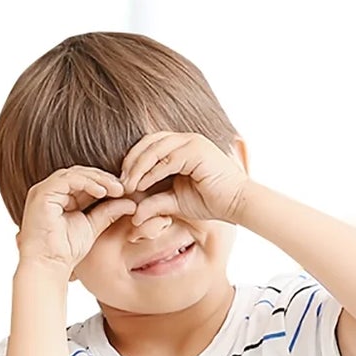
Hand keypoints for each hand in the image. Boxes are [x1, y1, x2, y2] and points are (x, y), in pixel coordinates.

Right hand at [16, 167, 140, 276]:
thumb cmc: (65, 251)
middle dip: (103, 179)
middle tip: (123, 188)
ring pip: (75, 173)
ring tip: (116, 189)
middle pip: (80, 174)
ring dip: (98, 179)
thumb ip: (108, 212)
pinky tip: (102, 192)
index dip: (104, 183)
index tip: (124, 191)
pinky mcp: (42, 194)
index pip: (84, 181)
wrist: (49, 264)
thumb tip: (132, 203)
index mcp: (58, 198)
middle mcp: (49, 192)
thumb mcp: (92, 226)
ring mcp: (43, 191)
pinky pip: (68, 179)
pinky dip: (86, 183)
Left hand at [119, 130, 250, 224]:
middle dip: (131, 162)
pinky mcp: (197, 151)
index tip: (120, 182)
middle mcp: (186, 140)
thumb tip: (133, 215)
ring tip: (128, 186)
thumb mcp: (174, 201)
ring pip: (155, 148)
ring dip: (138, 167)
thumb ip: (154, 203)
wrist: (236, 203)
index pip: (149, 145)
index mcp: (181, 147)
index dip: (132, 161)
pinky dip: (152, 172)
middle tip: (120, 183)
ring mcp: (192, 142)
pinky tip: (141, 186)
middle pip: (148, 142)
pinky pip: (167, 159)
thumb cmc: (210, 201)